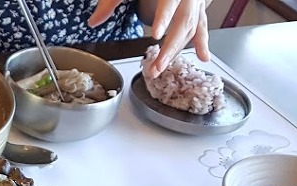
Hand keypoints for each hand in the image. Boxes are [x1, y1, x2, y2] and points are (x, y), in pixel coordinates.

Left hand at [88, 0, 211, 77]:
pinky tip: (203, 57)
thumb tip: (93, 22)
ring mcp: (195, 1)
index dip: (164, 18)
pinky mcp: (197, 6)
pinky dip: (202, 42)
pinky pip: (202, 25)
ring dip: (177, 51)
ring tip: (161, 68)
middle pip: (183, 22)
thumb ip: (110, 2)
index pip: (169, 3)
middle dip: (169, 48)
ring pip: (192, 27)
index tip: (156, 34)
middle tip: (156, 66)